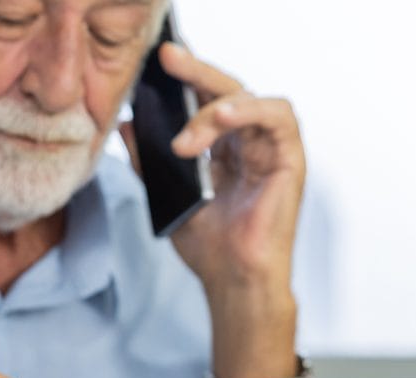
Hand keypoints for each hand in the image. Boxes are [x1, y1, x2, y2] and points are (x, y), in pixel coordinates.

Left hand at [160, 42, 304, 377]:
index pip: (204, 99)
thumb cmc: (208, 248)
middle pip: (226, 89)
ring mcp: (271, 149)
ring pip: (248, 100)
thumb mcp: (166, 196)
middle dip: (196, 71)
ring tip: (184, 139)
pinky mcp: (291, 159)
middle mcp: (248, 142)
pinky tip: (219, 121)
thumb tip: (125, 126)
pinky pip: (277, 116)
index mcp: (223, 148)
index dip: (184, 79)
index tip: (156, 64)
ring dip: (213, 109)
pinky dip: (248, 111)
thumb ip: (147, 162)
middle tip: (167, 59)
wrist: (231, 281)